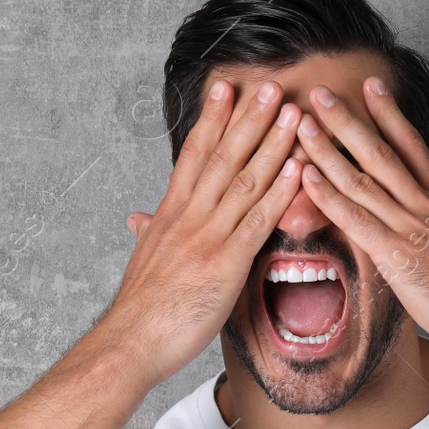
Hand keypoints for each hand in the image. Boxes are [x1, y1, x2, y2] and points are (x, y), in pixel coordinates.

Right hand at [103, 78, 301, 383]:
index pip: (194, 156)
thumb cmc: (140, 310)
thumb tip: (137, 219)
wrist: (130, 343)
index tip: (226, 90)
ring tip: (293, 113)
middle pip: (222, 156)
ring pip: (244, 179)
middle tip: (271, 85)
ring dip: (272, 144)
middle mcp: (189, 217)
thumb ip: (148, 234)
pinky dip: (280, 192)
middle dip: (249, 118)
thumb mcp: (142, 261)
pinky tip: (299, 169)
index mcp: (170, 215)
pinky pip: (258, 220)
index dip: (211, 120)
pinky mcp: (225, 262)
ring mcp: (207, 237)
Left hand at [295, 77, 428, 364]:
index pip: (412, 146)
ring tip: (303, 123)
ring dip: (328, 149)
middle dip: (348, 120)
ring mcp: (409, 227)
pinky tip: (307, 176)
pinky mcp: (397, 255)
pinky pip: (356, 219)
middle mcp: (424, 205)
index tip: (372, 86)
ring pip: (362, 178)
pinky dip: (329, 196)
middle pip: (381, 151)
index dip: (390, 114)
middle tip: (322, 91)